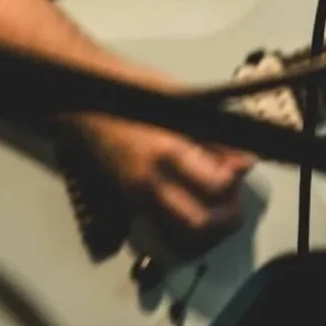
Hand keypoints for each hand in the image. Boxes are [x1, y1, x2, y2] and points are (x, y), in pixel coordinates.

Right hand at [73, 106, 254, 250]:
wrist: (80, 99)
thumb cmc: (129, 90)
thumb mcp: (180, 104)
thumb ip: (214, 137)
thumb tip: (244, 161)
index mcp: (167, 150)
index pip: (216, 186)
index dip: (234, 183)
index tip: (238, 170)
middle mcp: (150, 181)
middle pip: (201, 223)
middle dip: (224, 217)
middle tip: (232, 198)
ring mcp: (135, 195)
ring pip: (180, 235)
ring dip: (204, 227)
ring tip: (214, 205)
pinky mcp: (127, 200)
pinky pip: (162, 226)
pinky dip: (181, 226)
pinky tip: (189, 206)